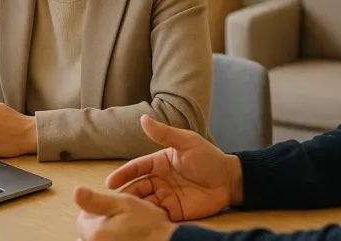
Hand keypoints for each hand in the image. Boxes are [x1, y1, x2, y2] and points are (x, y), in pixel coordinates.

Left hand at [75, 185, 175, 240]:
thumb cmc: (150, 226)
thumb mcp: (124, 203)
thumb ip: (97, 199)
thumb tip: (77, 192)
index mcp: (93, 233)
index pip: (83, 216)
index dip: (100, 207)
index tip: (114, 207)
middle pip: (90, 230)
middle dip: (102, 221)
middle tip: (121, 217)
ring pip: (100, 238)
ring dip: (108, 231)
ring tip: (126, 228)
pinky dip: (115, 238)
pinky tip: (128, 236)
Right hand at [105, 114, 242, 221]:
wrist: (229, 180)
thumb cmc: (208, 158)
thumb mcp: (187, 142)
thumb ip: (165, 134)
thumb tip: (143, 118)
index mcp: (158, 162)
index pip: (136, 168)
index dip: (123, 174)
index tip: (110, 182)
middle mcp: (158, 180)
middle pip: (136, 188)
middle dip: (124, 194)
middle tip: (111, 202)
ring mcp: (165, 197)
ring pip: (144, 203)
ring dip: (134, 208)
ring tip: (123, 213)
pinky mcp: (174, 212)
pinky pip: (157, 216)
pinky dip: (148, 218)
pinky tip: (140, 221)